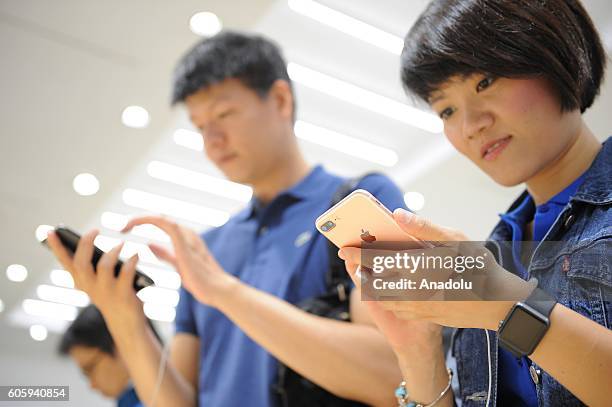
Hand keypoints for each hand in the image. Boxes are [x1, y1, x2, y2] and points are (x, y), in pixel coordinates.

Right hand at [46, 229, 144, 330]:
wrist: (126, 324)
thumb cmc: (112, 296)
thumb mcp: (98, 281)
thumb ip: (94, 265)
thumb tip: (93, 241)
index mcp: (81, 282)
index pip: (65, 263)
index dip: (57, 247)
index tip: (51, 232)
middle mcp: (90, 287)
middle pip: (81, 263)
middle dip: (86, 244)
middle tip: (95, 230)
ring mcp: (106, 292)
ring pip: (104, 267)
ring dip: (113, 252)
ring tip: (121, 243)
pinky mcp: (123, 296)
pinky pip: (126, 273)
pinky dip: (132, 261)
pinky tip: (136, 254)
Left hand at [121, 216, 238, 307]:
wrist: (217, 290)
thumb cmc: (201, 281)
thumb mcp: (177, 265)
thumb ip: (165, 253)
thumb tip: (149, 244)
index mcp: (185, 238)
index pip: (161, 223)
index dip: (143, 222)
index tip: (127, 229)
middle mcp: (186, 233)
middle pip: (159, 218)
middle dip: (138, 219)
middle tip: (121, 227)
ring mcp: (186, 236)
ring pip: (160, 217)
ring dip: (140, 218)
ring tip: (123, 226)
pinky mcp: (184, 242)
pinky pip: (165, 223)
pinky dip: (148, 220)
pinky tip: (134, 224)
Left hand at [340, 208, 531, 329]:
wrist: (500, 305)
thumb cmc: (479, 267)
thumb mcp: (456, 240)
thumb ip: (424, 228)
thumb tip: (397, 214)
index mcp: (419, 268)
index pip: (378, 260)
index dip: (358, 253)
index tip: (343, 248)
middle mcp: (414, 291)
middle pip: (376, 281)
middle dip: (364, 270)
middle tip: (356, 259)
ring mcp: (419, 308)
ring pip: (384, 297)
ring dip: (374, 285)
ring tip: (371, 272)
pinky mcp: (424, 318)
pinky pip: (397, 308)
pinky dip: (388, 297)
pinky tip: (391, 288)